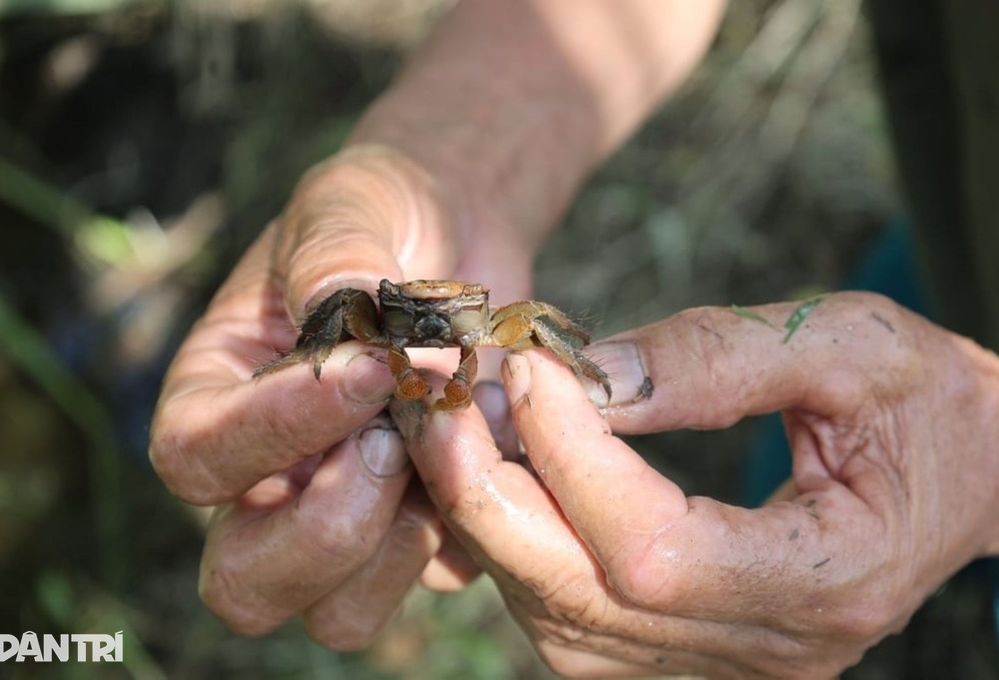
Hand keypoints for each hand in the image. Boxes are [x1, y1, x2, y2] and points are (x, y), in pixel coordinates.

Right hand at [149, 144, 527, 646]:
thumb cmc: (380, 211)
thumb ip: (335, 259)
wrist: (456, 229)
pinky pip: (440, 577)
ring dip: (403, 544)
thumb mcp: (347, 207)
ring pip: (341, 610)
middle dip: (326, 529)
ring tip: (451, 440)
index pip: (198, 457)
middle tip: (392, 442)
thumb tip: (359, 327)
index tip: (369, 368)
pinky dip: (475, 526)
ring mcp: (349, 510)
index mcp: (217, 396)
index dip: (277, 432)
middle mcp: (270, 476)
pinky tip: (498, 441)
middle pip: (247, 581)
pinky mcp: (426, 522)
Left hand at [391, 292, 998, 677]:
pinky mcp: (690, 651)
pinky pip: (570, 621)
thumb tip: (587, 373)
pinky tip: (508, 479)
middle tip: (449, 402)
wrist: (967, 468)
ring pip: (562, 622)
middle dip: (493, 497)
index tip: (530, 361)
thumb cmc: (922, 402)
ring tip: (467, 430)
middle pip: (586, 602)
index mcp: (829, 580)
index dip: (573, 456)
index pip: (656, 551)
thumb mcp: (850, 345)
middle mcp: (771, 649)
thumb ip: (722, 355)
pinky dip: (520, 550)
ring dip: (494, 523)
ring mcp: (725, 665)